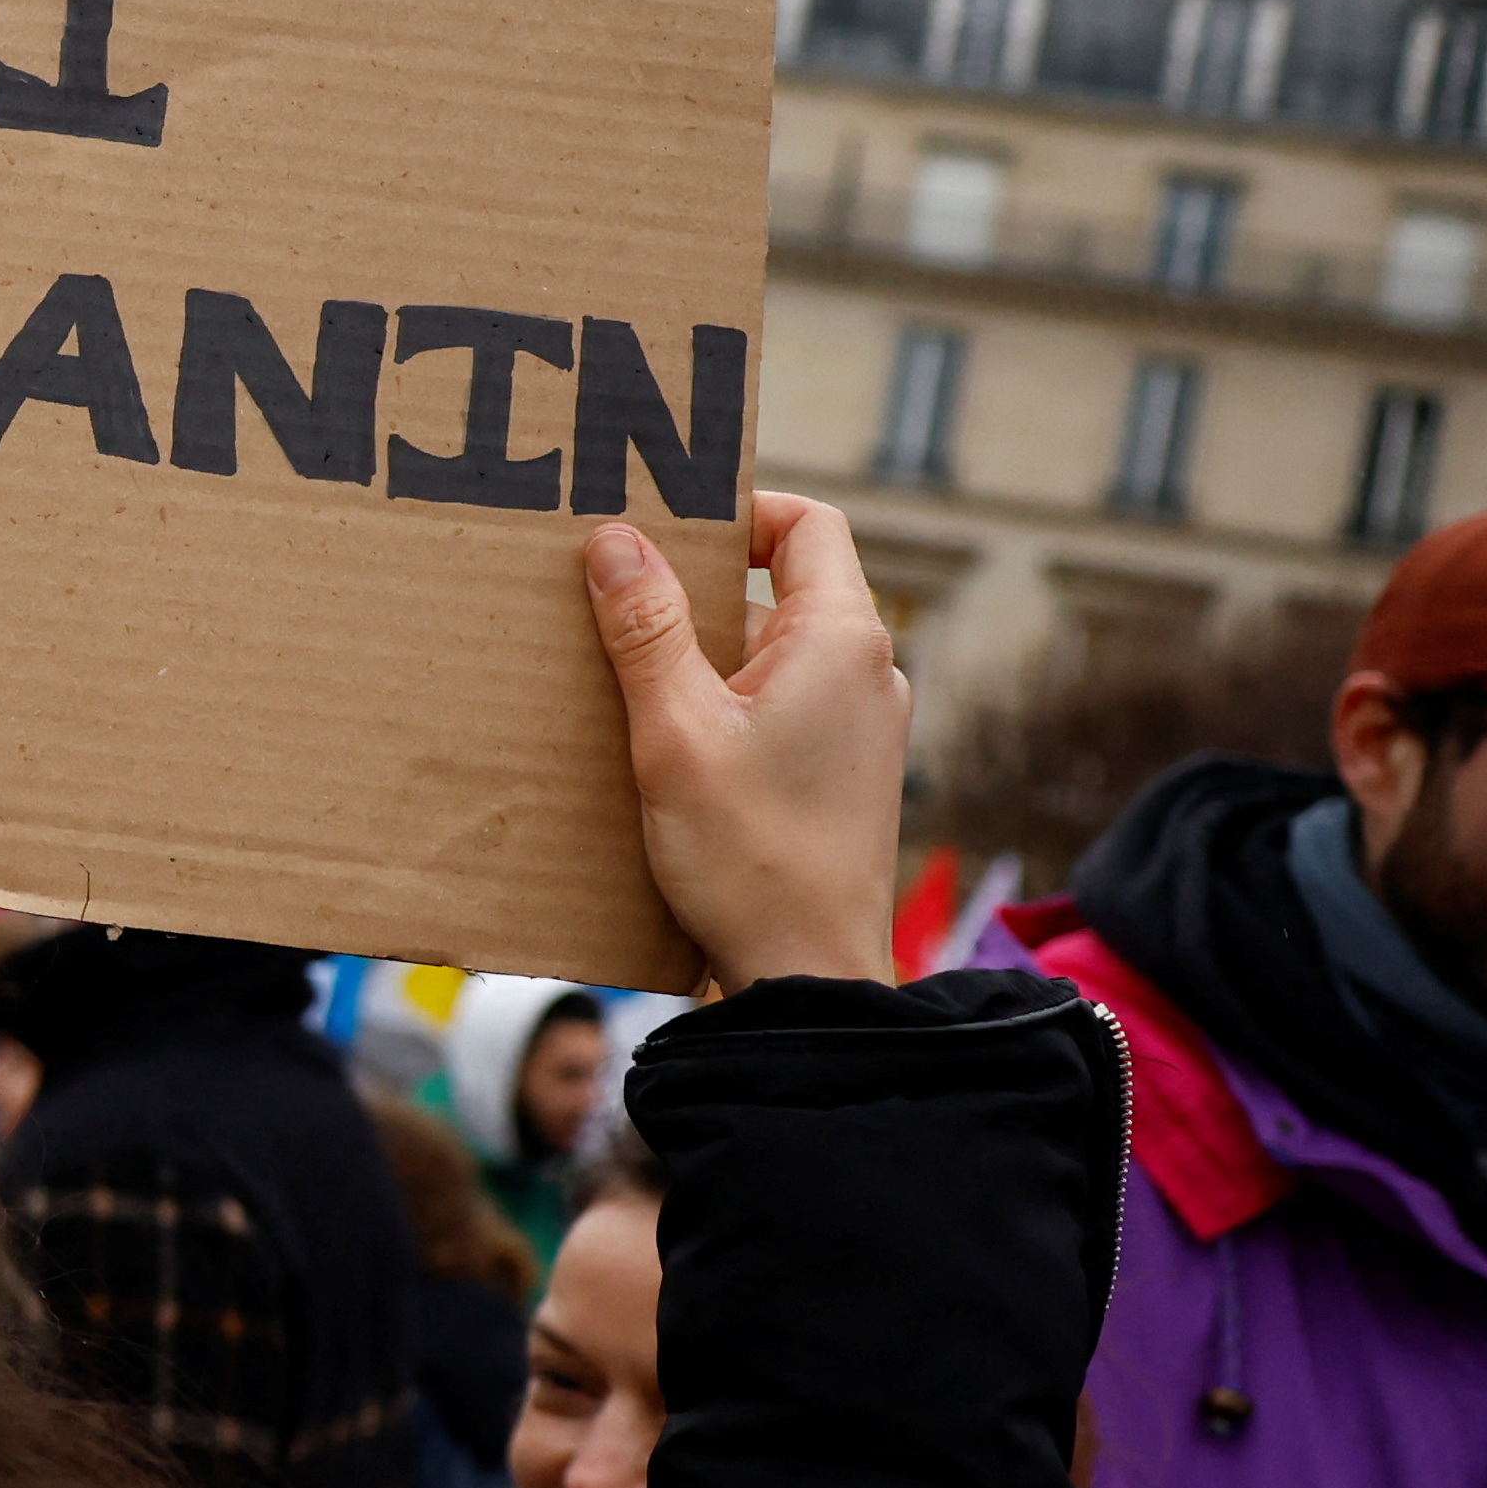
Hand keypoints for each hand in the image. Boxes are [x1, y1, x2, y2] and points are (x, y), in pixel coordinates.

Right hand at [586, 500, 905, 990]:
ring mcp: (863, 726)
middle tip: (619, 613)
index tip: (667, 535)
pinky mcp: (845, 774)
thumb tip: (617, 542)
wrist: (808, 974)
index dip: (739, 513)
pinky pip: (782, 710)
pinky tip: (668, 755)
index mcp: (842, 640)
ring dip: (703, 664)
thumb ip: (646, 630)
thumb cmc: (750, 858)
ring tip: (630, 696)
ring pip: (774, 657)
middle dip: (696, 599)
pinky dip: (727, 713)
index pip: (809, 524)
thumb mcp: (676, 734)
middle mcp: (869, 671)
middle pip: (780, 592)